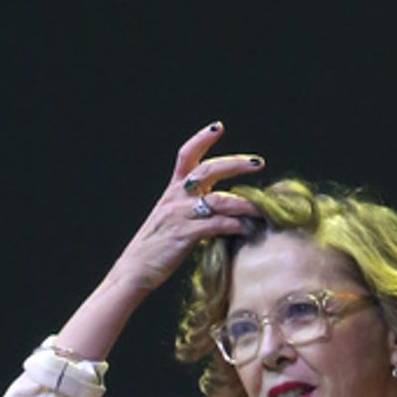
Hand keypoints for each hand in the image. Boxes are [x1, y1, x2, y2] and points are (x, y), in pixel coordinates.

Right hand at [108, 121, 264, 295]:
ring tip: (261, 207)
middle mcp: (175, 197)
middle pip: (208, 170)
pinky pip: (215, 225)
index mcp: (172, 191)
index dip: (201, 139)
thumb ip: (193, 208)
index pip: (186, 155)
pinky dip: (233, 225)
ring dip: (243, 203)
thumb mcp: (171, 219)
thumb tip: (224, 207)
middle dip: (235, 164)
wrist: (134, 270)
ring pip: (217, 200)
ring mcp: (179, 215)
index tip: (218, 127)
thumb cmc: (156, 248)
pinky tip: (246, 228)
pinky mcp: (184, 235)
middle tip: (258, 163)